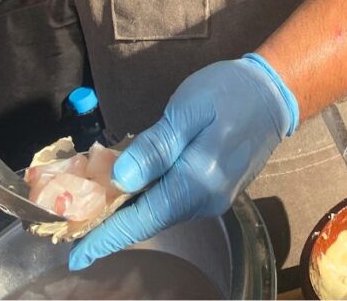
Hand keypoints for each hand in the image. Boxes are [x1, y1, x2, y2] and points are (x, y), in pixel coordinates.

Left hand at [68, 54, 298, 270]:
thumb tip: (120, 180)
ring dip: (127, 211)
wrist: (273, 92)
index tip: (77, 255)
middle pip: (149, 219)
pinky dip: (147, 198)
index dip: (107, 236)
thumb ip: (156, 145)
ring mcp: (212, 198)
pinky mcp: (215, 189)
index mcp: (196, 181)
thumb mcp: (188, 109)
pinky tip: (129, 187)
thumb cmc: (228, 92)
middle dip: (111, 225)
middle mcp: (205, 200)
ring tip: (93, 206)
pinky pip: (173, 199)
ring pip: (160, 210)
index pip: (143, 218)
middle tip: (74, 225)